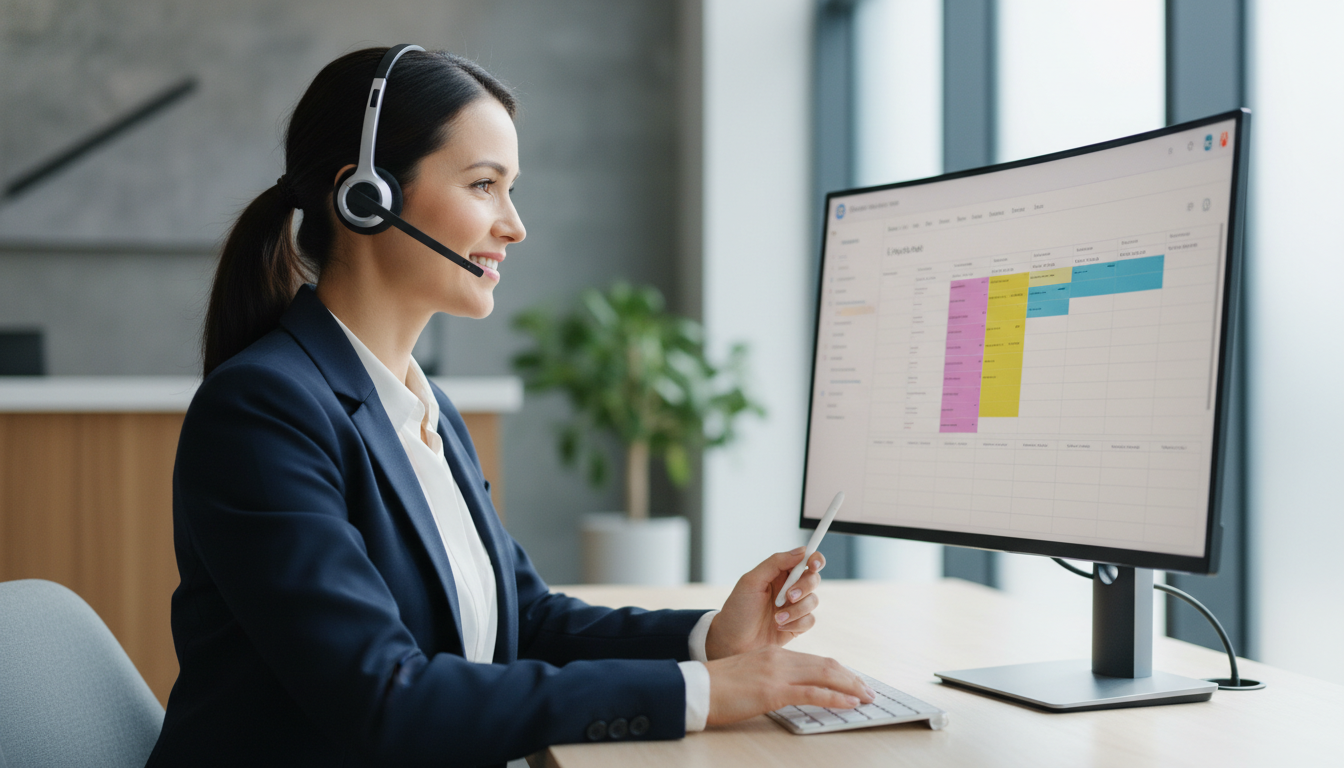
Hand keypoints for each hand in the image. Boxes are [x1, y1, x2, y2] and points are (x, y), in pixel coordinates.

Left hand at [704, 547, 824, 659]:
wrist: (732, 642)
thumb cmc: (738, 609)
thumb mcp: (751, 581)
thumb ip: (775, 563)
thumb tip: (801, 551)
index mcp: (778, 573)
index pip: (804, 559)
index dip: (814, 559)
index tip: (813, 564)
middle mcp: (789, 587)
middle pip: (813, 579)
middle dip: (804, 587)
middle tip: (788, 596)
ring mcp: (794, 607)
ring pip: (813, 600)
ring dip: (796, 609)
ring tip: (776, 618)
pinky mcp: (797, 625)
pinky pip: (810, 620)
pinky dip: (796, 623)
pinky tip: (779, 627)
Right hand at [704, 646, 874, 725]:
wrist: (696, 689)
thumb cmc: (717, 688)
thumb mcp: (749, 677)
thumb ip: (770, 679)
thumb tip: (788, 692)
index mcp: (773, 655)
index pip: (815, 660)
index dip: (839, 671)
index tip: (853, 681)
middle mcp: (779, 659)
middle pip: (825, 664)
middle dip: (851, 678)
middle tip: (869, 690)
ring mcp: (777, 674)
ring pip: (824, 674)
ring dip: (851, 686)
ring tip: (867, 697)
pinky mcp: (773, 691)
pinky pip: (813, 693)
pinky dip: (836, 697)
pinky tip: (850, 703)